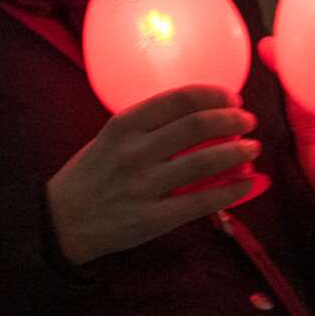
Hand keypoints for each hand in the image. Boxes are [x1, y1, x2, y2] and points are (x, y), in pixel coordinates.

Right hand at [46, 85, 263, 266]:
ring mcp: (144, 186)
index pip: (178, 99)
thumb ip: (147, 126)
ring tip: (252, 149)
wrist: (62, 220)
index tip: (231, 97)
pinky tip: (247, 184)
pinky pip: (203, 202)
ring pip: (205, 162)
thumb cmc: (91, 174)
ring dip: (238, 152)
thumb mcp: (109, 139)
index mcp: (123, 126)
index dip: (213, 95)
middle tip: (248, 121)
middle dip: (232, 120)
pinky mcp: (154, 218)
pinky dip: (232, 191)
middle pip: (196, 126)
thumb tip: (199, 115)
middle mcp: (134, 152)